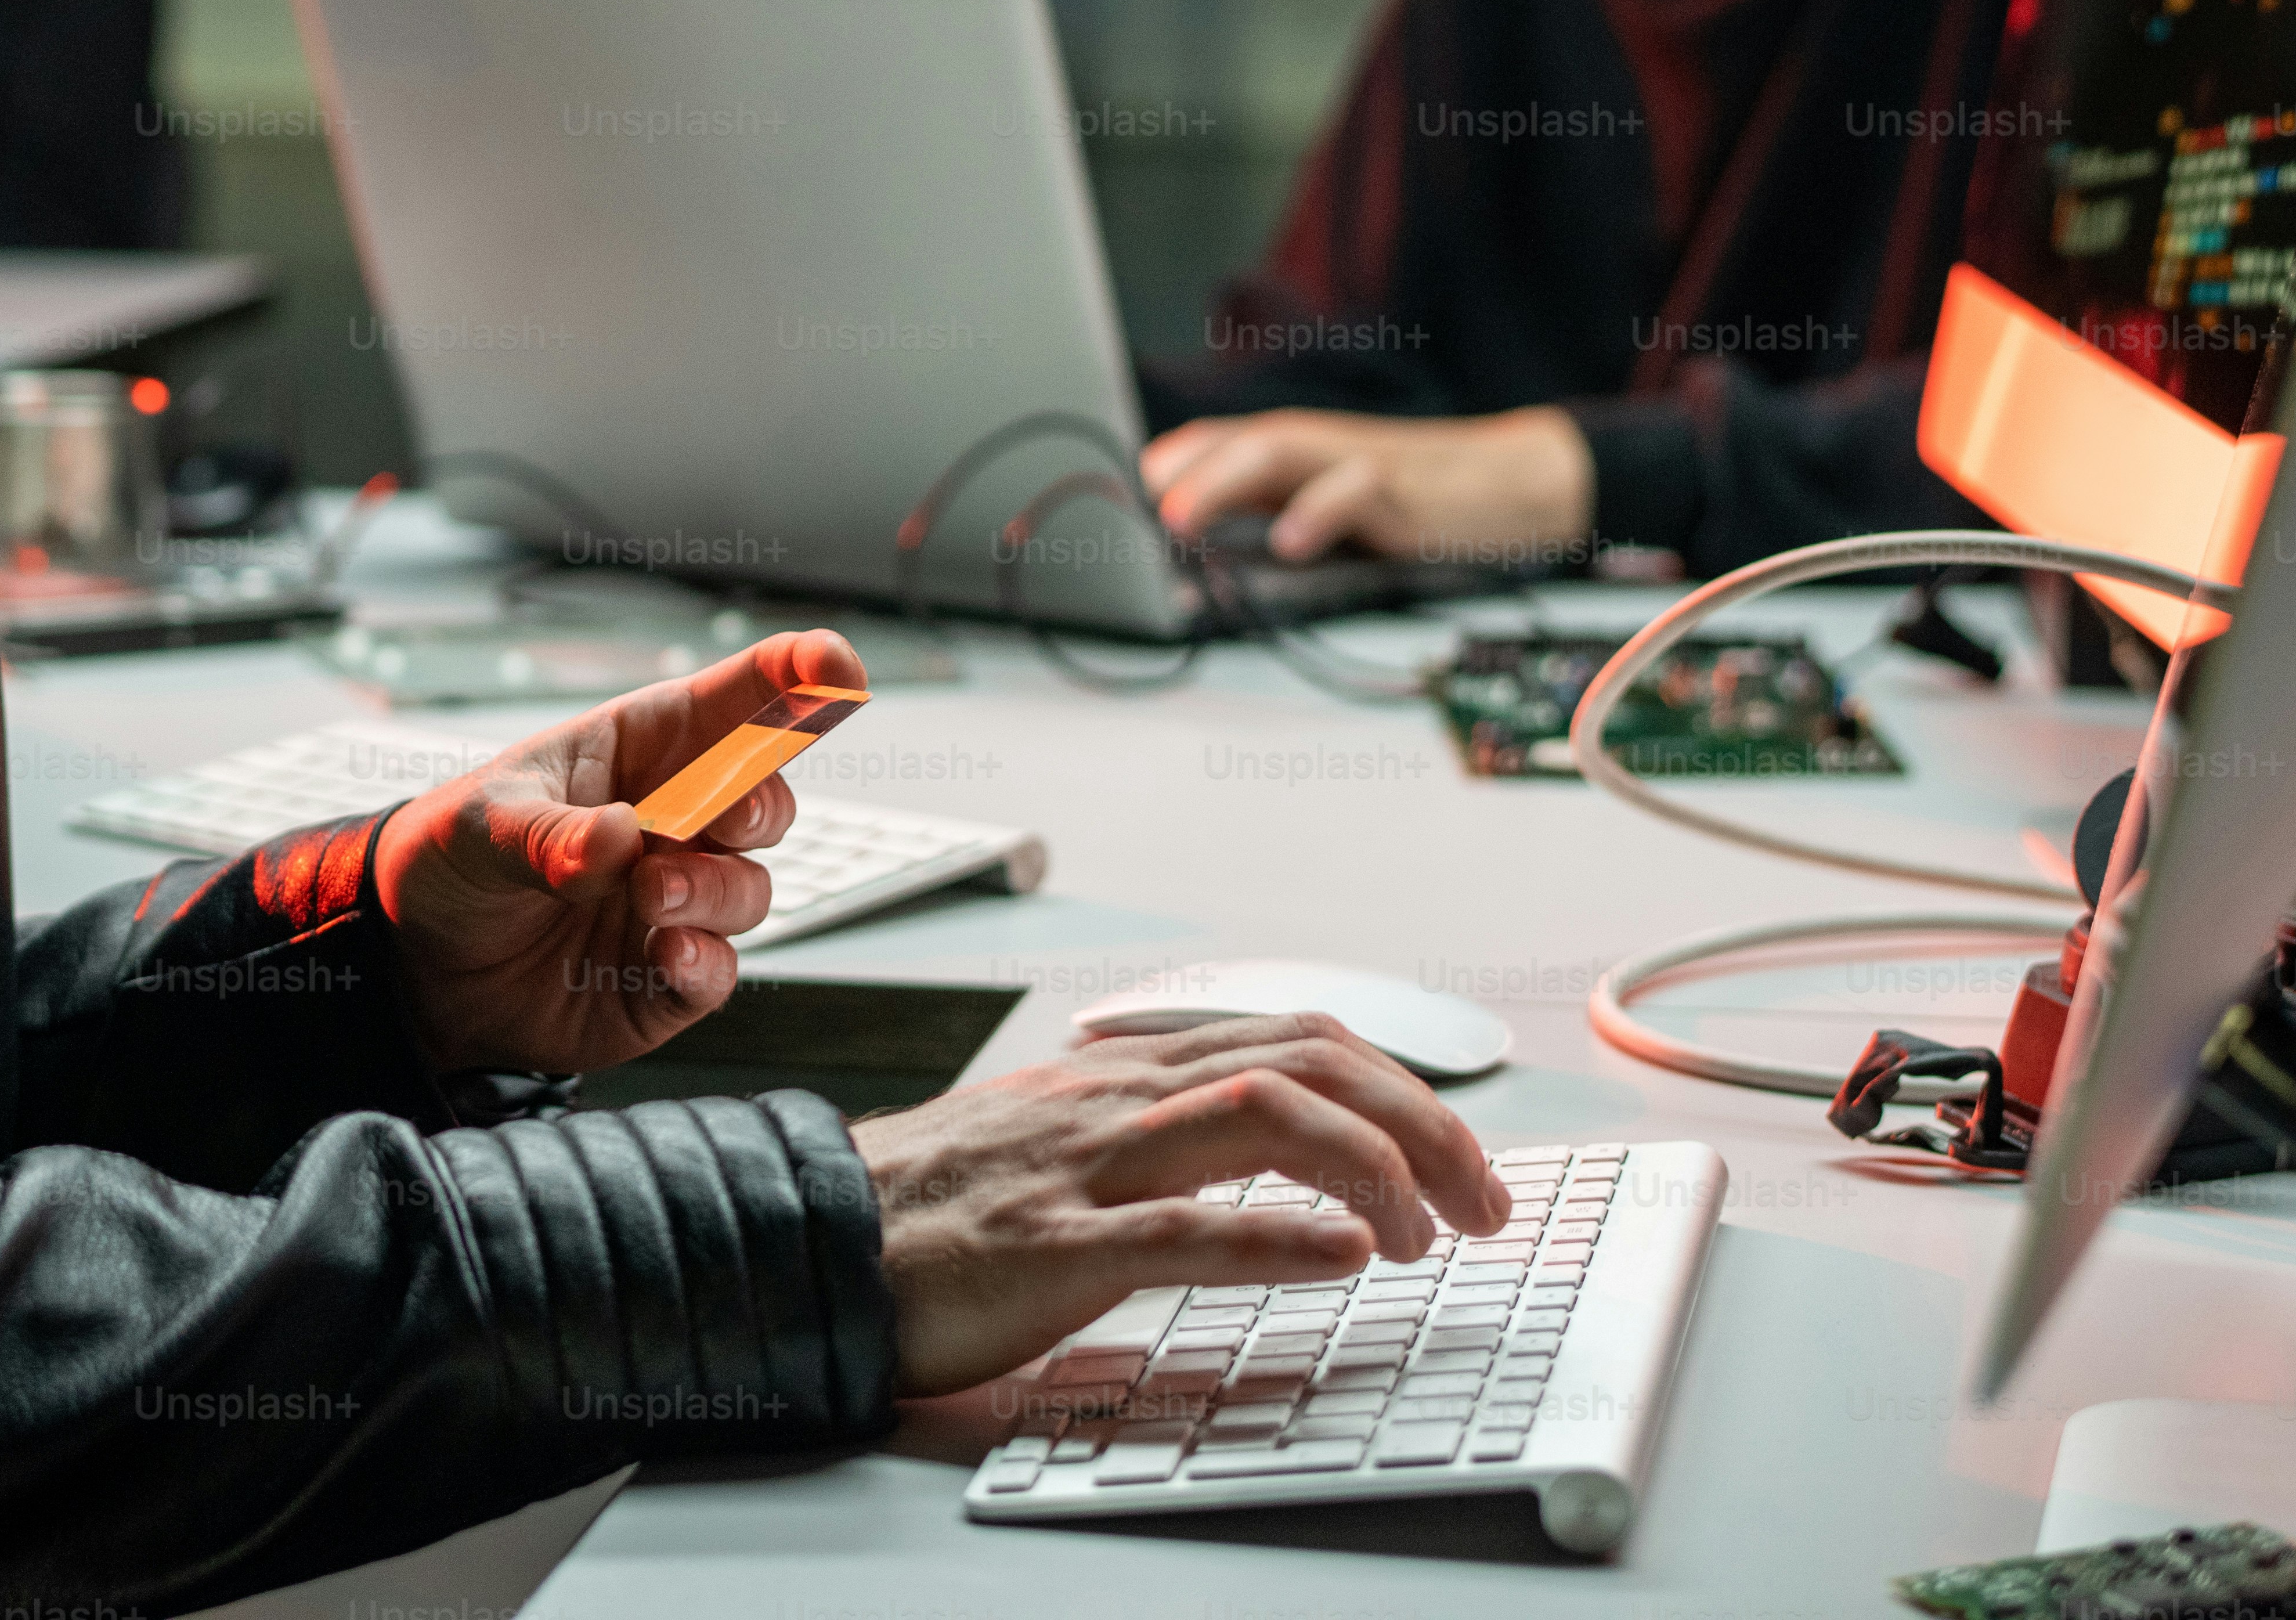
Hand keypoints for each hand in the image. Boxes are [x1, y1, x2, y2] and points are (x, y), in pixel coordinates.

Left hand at [370, 631, 847, 1076]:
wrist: (414, 963)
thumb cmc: (451, 858)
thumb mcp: (481, 825)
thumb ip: (549, 834)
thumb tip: (618, 842)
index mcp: (638, 752)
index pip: (730, 703)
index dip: (793, 677)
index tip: (837, 666)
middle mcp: (671, 823)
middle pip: (764, 801)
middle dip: (758, 805)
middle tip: (716, 821)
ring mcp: (676, 901)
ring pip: (750, 890)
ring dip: (714, 890)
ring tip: (650, 894)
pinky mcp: (664, 978)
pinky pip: (718, 971)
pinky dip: (704, 964)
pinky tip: (665, 957)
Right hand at [853, 1013, 1509, 1395]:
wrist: (810, 1235)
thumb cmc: (936, 1202)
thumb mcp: (1061, 1137)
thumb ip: (1152, 1127)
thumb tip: (1259, 1138)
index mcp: (1126, 1074)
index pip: (1295, 1037)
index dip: (1401, 1083)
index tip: (1461, 1156)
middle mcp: (1118, 1099)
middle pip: (1305, 1061)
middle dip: (1422, 1121)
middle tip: (1484, 1202)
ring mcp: (1085, 1165)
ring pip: (1260, 1118)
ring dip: (1373, 1169)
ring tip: (1428, 1236)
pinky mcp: (1052, 1244)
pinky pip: (1182, 1228)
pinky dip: (1278, 1238)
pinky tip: (1345, 1258)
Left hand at [1142, 404, 1590, 565]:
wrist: (1511, 482)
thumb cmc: (1414, 499)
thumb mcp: (1331, 505)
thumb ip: (1272, 517)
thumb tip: (1198, 557)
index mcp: (1294, 451)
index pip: (1212, 443)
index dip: (1161, 467)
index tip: (1116, 500)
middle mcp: (1315, 447)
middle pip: (1233, 442)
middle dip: (1178, 475)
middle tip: (1135, 513)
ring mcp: (1356, 462)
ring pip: (1278, 450)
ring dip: (1221, 483)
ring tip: (1180, 520)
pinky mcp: (1401, 491)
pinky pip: (1353, 492)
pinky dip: (1317, 514)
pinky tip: (1290, 543)